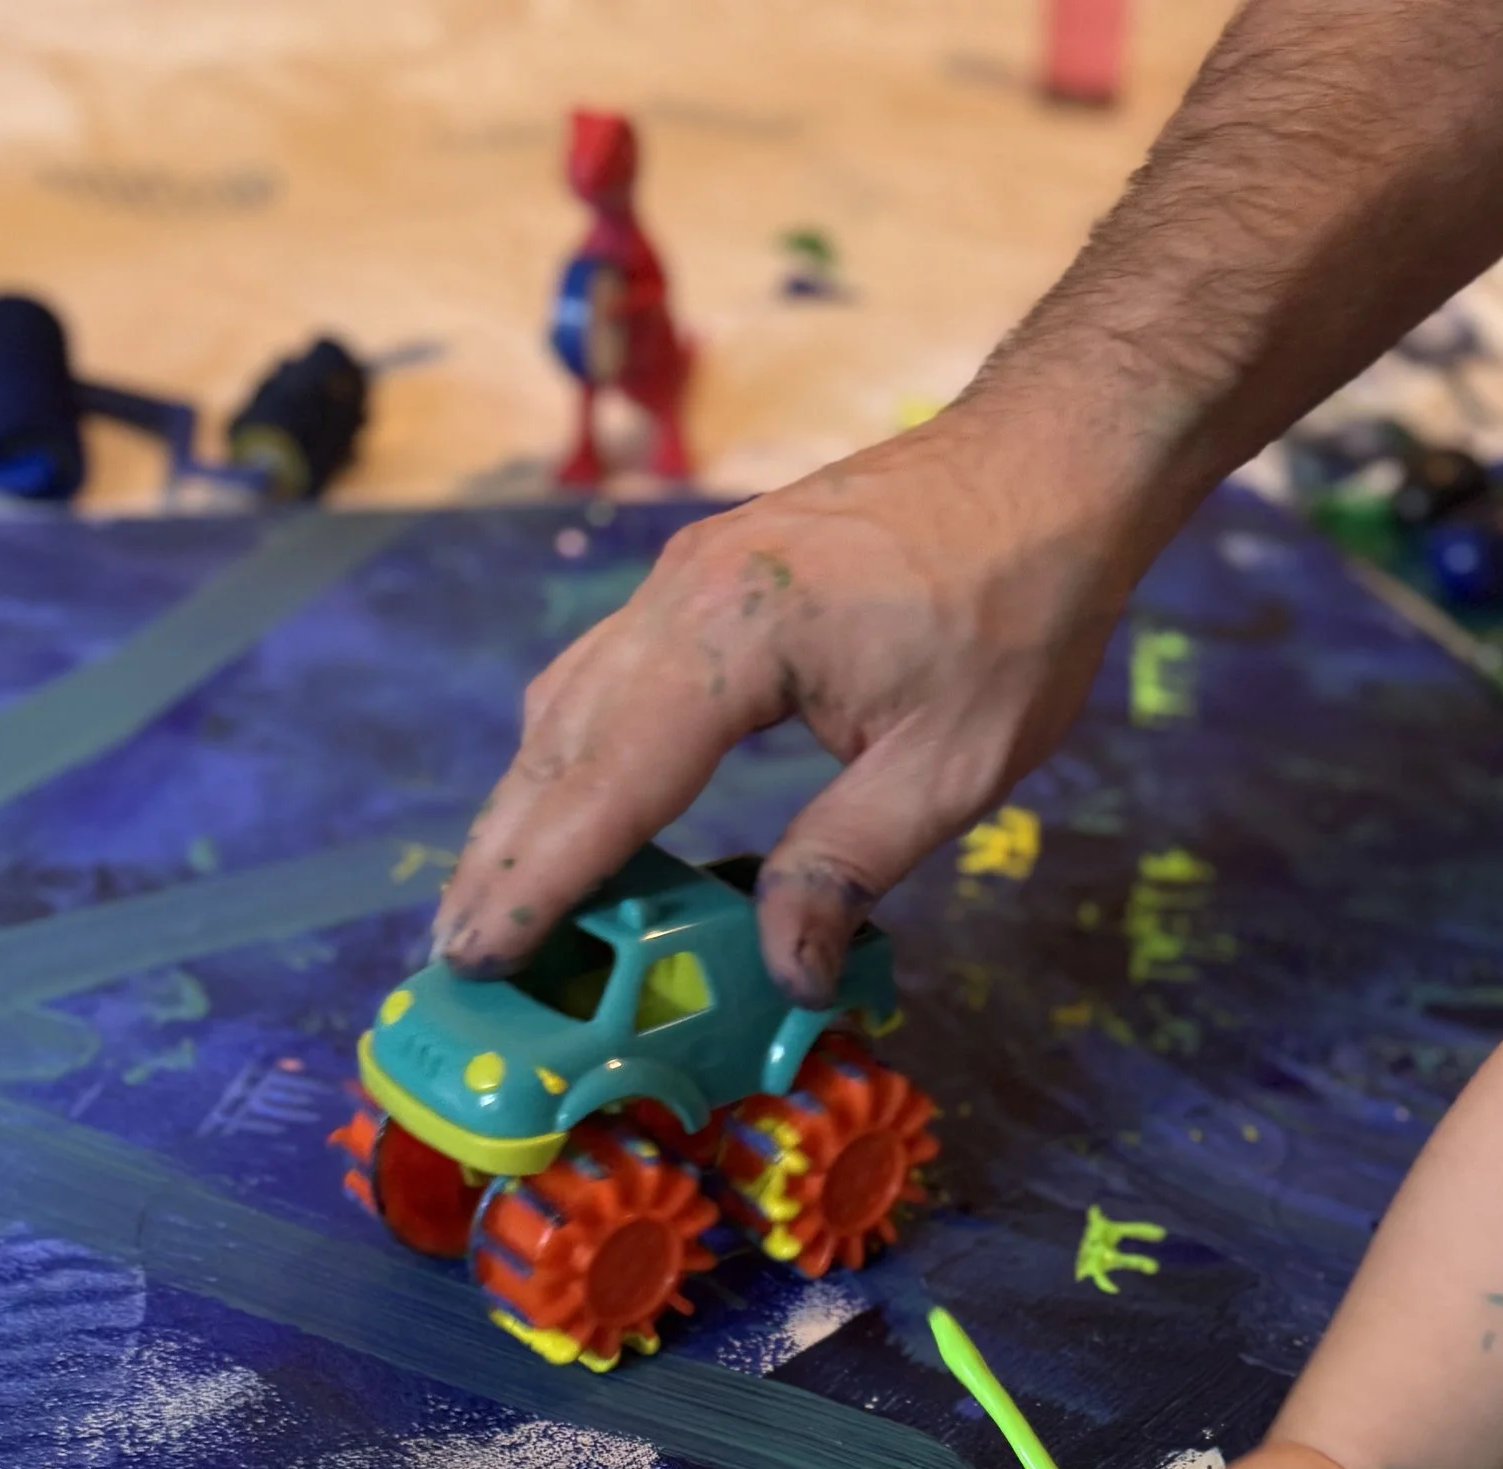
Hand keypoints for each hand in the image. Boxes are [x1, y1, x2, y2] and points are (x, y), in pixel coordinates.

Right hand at [434, 410, 1138, 1004]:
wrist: (1048, 462)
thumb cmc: (1017, 605)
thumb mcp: (952, 768)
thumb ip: (849, 867)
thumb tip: (784, 973)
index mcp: (736, 632)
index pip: (607, 780)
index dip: (539, 880)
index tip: (478, 953)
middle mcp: (682, 595)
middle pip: (557, 743)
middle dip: (502, 857)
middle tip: (455, 956)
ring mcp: (684, 579)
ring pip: (567, 705)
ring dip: (526, 808)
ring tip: (498, 906)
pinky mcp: (704, 580)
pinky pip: (606, 678)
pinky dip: (573, 758)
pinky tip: (574, 819)